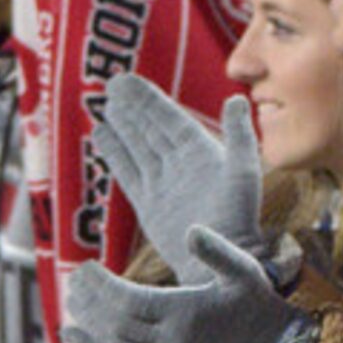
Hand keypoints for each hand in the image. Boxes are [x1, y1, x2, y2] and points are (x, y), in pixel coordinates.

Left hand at [60, 226, 298, 342]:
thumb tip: (190, 231)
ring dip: (90, 322)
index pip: (132, 303)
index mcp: (187, 313)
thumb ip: (217, 250)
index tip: (85, 267)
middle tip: (73, 278)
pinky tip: (70, 333)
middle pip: (118, 324)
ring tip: (70, 299)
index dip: (104, 287)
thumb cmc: (254, 299)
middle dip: (92, 303)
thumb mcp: (244, 269)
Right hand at [94, 75, 265, 282]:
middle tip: (111, 83)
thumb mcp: (242, 172)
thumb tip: (236, 99)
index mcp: (200, 150)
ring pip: (137, 147)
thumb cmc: (238, 218)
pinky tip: (100, 134)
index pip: (169, 117)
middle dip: (132, 106)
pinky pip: (127, 172)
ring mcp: (163, 183)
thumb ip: (239, 136)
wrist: (220, 262)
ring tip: (104, 105)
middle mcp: (180, 163)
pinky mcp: (148, 204)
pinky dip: (114, 154)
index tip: (127, 80)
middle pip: (150, 128)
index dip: (148, 98)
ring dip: (121, 126)